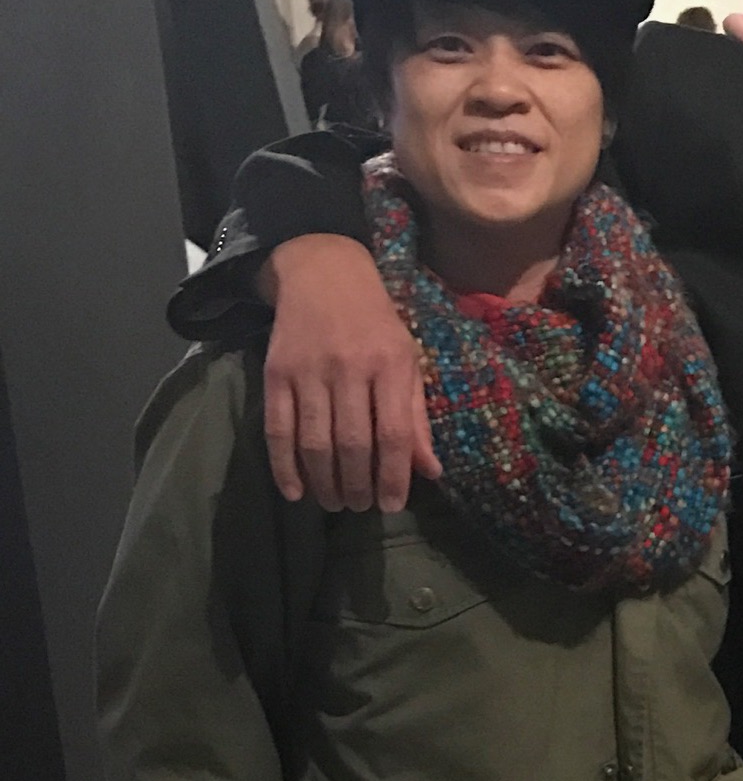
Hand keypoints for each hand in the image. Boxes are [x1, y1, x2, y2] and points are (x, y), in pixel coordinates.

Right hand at [264, 236, 436, 512]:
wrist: (323, 274)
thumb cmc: (375, 325)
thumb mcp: (407, 362)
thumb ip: (416, 417)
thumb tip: (430, 472)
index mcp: (389, 365)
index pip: (393, 434)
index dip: (393, 477)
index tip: (392, 506)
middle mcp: (348, 368)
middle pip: (351, 444)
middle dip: (357, 486)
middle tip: (361, 507)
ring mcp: (308, 371)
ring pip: (314, 442)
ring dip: (325, 483)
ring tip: (335, 502)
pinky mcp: (275, 373)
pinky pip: (277, 429)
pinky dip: (284, 466)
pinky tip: (295, 491)